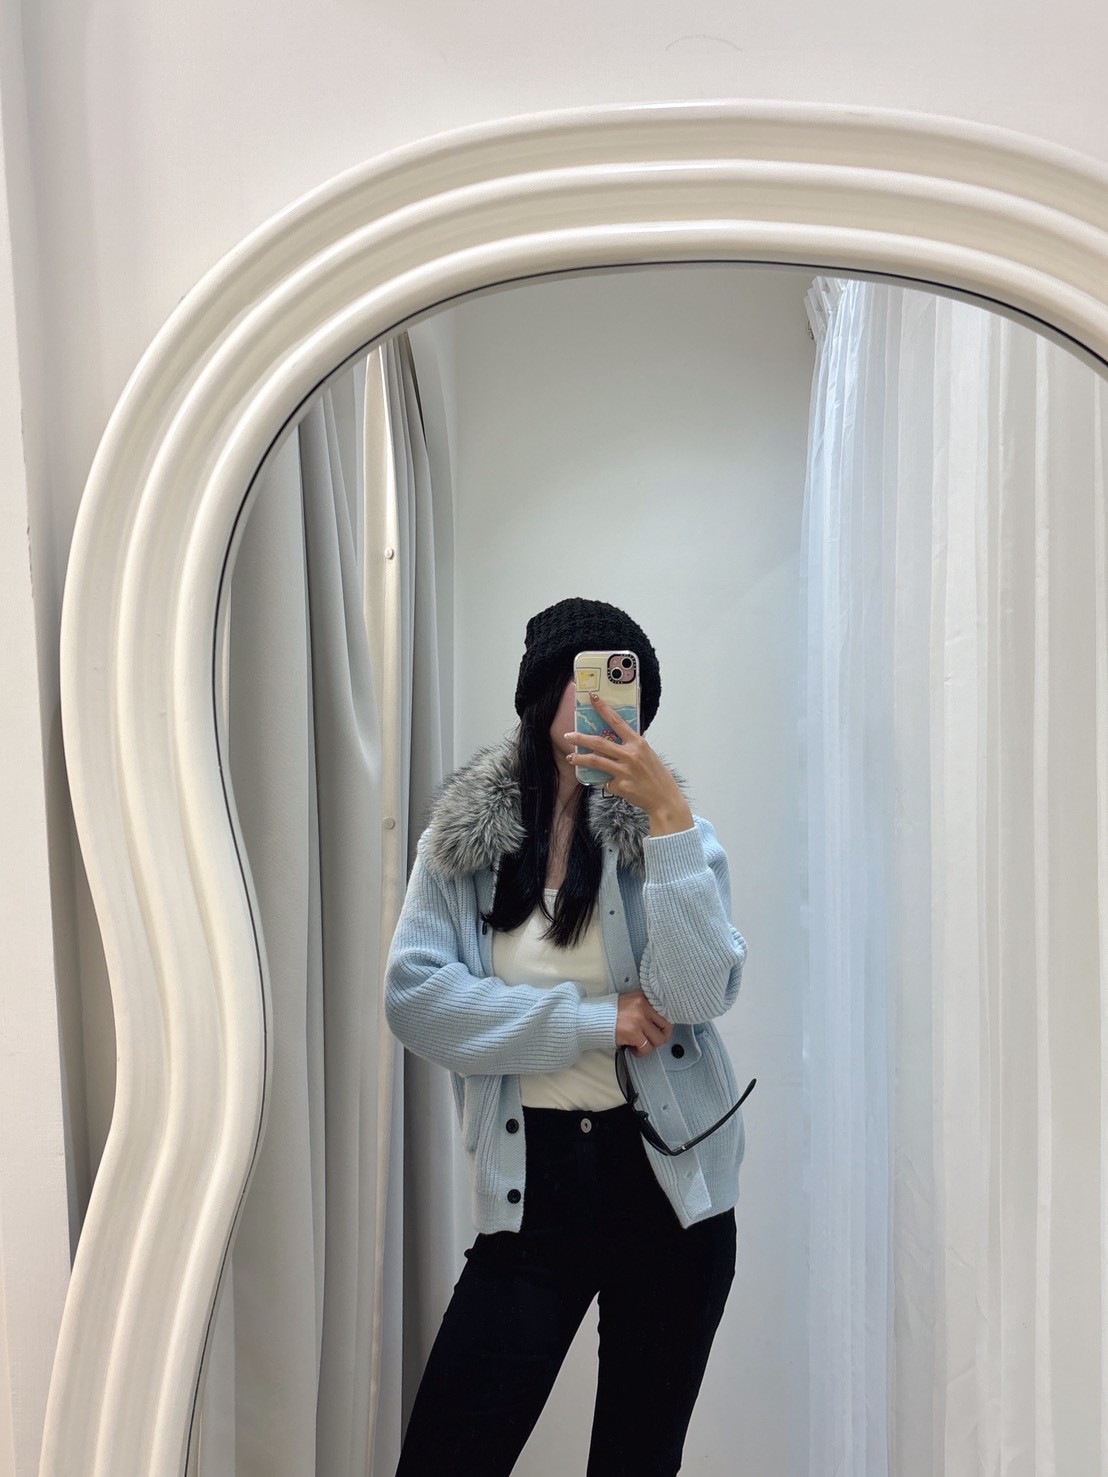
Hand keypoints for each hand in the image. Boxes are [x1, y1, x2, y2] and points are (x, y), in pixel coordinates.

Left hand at [565, 692, 694, 835]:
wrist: (664, 799)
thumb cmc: (656, 775)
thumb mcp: (647, 754)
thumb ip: (631, 746)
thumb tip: (613, 740)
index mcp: (638, 743)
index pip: (617, 721)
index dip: (603, 709)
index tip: (593, 698)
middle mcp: (630, 755)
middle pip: (599, 743)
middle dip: (580, 738)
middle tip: (568, 736)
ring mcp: (624, 771)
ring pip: (595, 761)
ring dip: (579, 759)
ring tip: (570, 758)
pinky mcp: (620, 786)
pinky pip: (605, 781)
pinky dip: (605, 782)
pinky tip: (612, 784)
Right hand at [616, 989, 672, 1055]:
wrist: (594, 1018)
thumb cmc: (612, 1012)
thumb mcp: (631, 1002)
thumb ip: (645, 1007)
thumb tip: (661, 1021)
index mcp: (644, 997)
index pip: (666, 1011)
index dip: (665, 1024)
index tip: (661, 1030)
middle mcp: (644, 1006)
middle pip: (666, 1027)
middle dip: (660, 1037)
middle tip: (651, 1040)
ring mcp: (639, 1019)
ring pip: (658, 1040)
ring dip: (650, 1046)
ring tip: (640, 1044)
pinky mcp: (633, 1032)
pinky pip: (646, 1048)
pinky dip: (641, 1052)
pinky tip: (633, 1048)